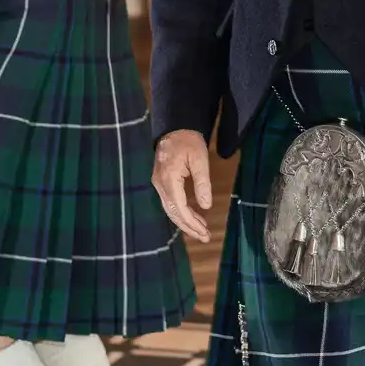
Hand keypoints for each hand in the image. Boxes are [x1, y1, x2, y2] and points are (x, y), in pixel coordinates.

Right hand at [153, 129, 212, 243]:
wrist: (175, 128)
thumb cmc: (189, 141)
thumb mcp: (200, 159)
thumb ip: (202, 183)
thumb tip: (206, 206)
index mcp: (169, 178)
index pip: (179, 207)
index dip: (191, 222)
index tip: (204, 232)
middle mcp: (160, 184)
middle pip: (173, 212)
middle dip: (189, 227)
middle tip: (205, 237)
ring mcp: (159, 184)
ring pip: (170, 209)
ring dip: (185, 222)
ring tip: (202, 231)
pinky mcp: (162, 183)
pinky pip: (170, 203)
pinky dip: (182, 212)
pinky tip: (194, 218)